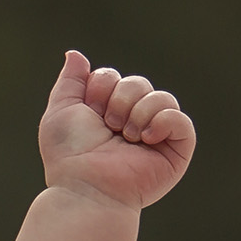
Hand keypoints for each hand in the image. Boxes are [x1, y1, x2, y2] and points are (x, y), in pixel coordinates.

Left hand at [38, 50, 195, 209]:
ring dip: (138, 113)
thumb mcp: (61, 110)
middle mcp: (132, 120)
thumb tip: (75, 55)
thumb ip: (70, 82)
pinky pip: (180, 119)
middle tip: (108, 126)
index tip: (89, 112)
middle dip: (120, 100)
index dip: (100, 88)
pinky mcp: (176, 149)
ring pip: (162, 97)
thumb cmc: (70, 153)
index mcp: (106, 111)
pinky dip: (162, 122)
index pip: (113, 77)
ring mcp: (156, 134)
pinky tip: (146, 139)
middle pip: (138, 83)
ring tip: (127, 137)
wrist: (87, 185)